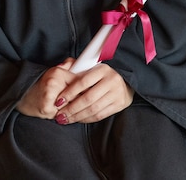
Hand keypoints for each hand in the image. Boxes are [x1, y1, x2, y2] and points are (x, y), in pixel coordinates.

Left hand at [16, 59, 132, 123]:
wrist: (126, 80)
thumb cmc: (103, 74)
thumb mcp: (93, 66)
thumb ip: (77, 68)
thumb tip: (61, 67)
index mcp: (102, 69)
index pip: (83, 82)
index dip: (69, 92)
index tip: (59, 100)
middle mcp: (111, 81)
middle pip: (88, 98)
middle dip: (72, 108)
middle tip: (60, 115)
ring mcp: (116, 94)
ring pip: (93, 109)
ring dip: (78, 116)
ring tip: (66, 119)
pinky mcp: (119, 104)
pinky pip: (100, 115)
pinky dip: (87, 119)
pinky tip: (79, 119)